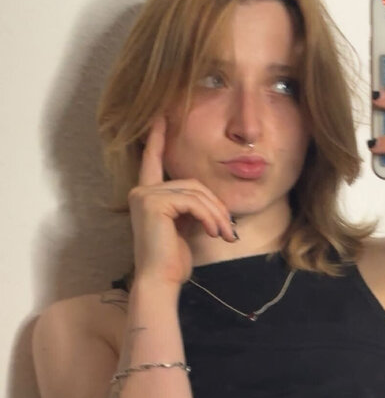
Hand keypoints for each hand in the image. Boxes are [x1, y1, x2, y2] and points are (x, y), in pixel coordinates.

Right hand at [128, 115, 236, 286]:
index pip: (153, 162)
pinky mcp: (153, 203)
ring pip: (195, 192)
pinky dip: (208, 216)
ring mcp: (145, 195)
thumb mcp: (186, 228)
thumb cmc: (173, 261)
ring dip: (216, 214)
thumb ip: (192, 208)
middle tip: (229, 230)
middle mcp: (142, 192)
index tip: (161, 117)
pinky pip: (192, 201)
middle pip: (191, 183)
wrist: (160, 280)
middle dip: (215, 205)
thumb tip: (214, 202)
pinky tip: (213, 233)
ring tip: (224, 234)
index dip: (158, 140)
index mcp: (147, 196)